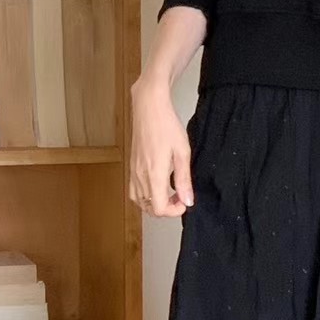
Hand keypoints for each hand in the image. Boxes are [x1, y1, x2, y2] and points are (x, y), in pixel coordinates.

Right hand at [129, 76, 193, 218]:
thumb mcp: (182, 152)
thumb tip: (188, 201)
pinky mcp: (131, 165)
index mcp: (154, 174)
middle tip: (180, 197)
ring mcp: (133, 171)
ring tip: (169, 193)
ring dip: (154, 203)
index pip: (159, 208)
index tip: (185, 202)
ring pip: (139, 201)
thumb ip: (184, 179)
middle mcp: (140, 175)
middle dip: (166, 208)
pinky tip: (156, 186)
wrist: (149, 107)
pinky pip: (134, 190)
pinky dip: (144, 195)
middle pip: (149, 208)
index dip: (174, 211)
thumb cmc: (167, 125)